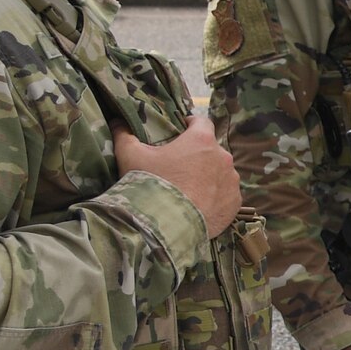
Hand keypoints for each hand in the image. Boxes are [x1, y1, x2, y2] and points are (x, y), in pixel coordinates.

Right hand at [115, 116, 241, 238]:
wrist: (165, 227)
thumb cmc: (149, 186)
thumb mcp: (130, 156)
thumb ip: (124, 135)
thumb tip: (116, 122)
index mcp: (201, 140)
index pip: (201, 122)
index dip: (191, 124)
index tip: (182, 129)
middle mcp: (222, 157)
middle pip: (211, 150)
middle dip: (197, 155)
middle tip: (179, 168)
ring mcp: (231, 181)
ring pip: (220, 173)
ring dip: (208, 177)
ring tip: (188, 190)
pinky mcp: (234, 203)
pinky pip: (226, 195)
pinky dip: (215, 198)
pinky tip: (199, 205)